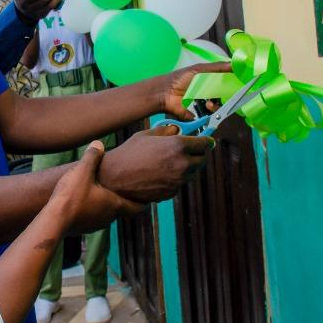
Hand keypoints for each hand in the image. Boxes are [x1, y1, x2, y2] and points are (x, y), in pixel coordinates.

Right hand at [50, 141, 143, 234]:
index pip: (137, 207)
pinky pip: (91, 219)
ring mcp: (95, 225)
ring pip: (105, 214)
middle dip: (122, 200)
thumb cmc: (72, 196)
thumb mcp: (83, 171)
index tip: (147, 197)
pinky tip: (82, 203)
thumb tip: (99, 143)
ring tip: (101, 194)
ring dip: (105, 206)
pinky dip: (92, 211)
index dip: (143, 202)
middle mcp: (108, 218)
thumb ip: (92, 157)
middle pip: (121, 210)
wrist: (53, 221)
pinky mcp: (82, 229)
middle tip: (123, 189)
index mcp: (114, 204)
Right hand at [97, 125, 214, 203]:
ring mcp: (178, 181)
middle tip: (191, 151)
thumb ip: (166, 131)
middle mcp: (182, 164)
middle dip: (198, 154)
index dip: (206, 141)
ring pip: (191, 173)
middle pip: (202, 160)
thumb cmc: (129, 153)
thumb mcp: (147, 135)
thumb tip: (177, 130)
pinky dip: (176, 178)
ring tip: (171, 162)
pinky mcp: (171, 192)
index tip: (207, 140)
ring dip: (187, 167)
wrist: (115, 177)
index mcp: (178, 146)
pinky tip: (162, 173)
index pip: (204, 143)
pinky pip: (180, 183)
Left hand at [154, 62, 231, 119]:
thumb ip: (217, 67)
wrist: (166, 92)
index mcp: (208, 83)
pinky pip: (210, 117)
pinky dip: (211, 111)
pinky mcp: (199, 116)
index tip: (237, 85)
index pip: (224, 85)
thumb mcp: (199, 69)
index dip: (230, 85)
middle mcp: (207, 95)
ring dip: (217, 105)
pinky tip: (207, 106)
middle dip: (225, 97)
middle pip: (223, 98)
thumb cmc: (181, 78)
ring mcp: (203, 106)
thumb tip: (233, 64)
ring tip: (210, 102)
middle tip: (225, 95)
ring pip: (218, 108)